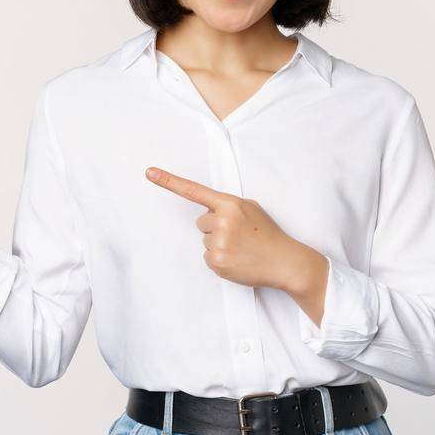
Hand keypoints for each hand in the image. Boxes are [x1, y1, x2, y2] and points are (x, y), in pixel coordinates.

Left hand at [144, 166, 324, 295]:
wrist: (284, 261)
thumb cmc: (268, 234)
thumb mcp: (252, 210)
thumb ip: (228, 207)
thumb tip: (210, 213)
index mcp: (230, 204)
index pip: (194, 191)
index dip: (169, 181)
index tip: (149, 172)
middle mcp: (222, 221)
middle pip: (201, 222)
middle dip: (216, 228)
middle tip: (239, 235)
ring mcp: (218, 242)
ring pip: (205, 240)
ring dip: (219, 244)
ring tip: (241, 248)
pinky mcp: (216, 261)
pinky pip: (207, 257)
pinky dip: (220, 259)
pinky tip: (237, 259)